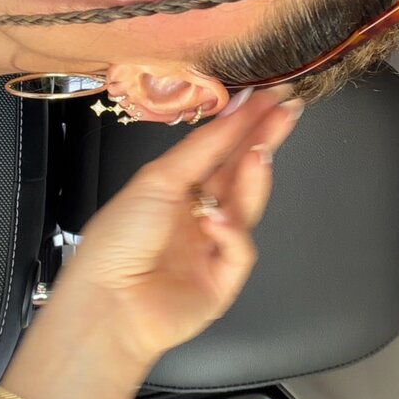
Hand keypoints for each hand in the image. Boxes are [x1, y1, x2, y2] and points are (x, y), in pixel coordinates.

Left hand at [60, 88, 303, 368]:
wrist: (109, 301)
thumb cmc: (120, 237)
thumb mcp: (158, 178)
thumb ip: (203, 146)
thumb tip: (236, 108)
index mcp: (176, 185)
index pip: (218, 147)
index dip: (244, 122)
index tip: (269, 97)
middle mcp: (196, 211)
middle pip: (239, 171)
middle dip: (263, 140)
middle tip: (288, 111)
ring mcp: (211, 245)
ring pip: (246, 206)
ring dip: (254, 179)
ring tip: (260, 153)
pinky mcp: (223, 279)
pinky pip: (241, 248)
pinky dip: (233, 232)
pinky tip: (219, 222)